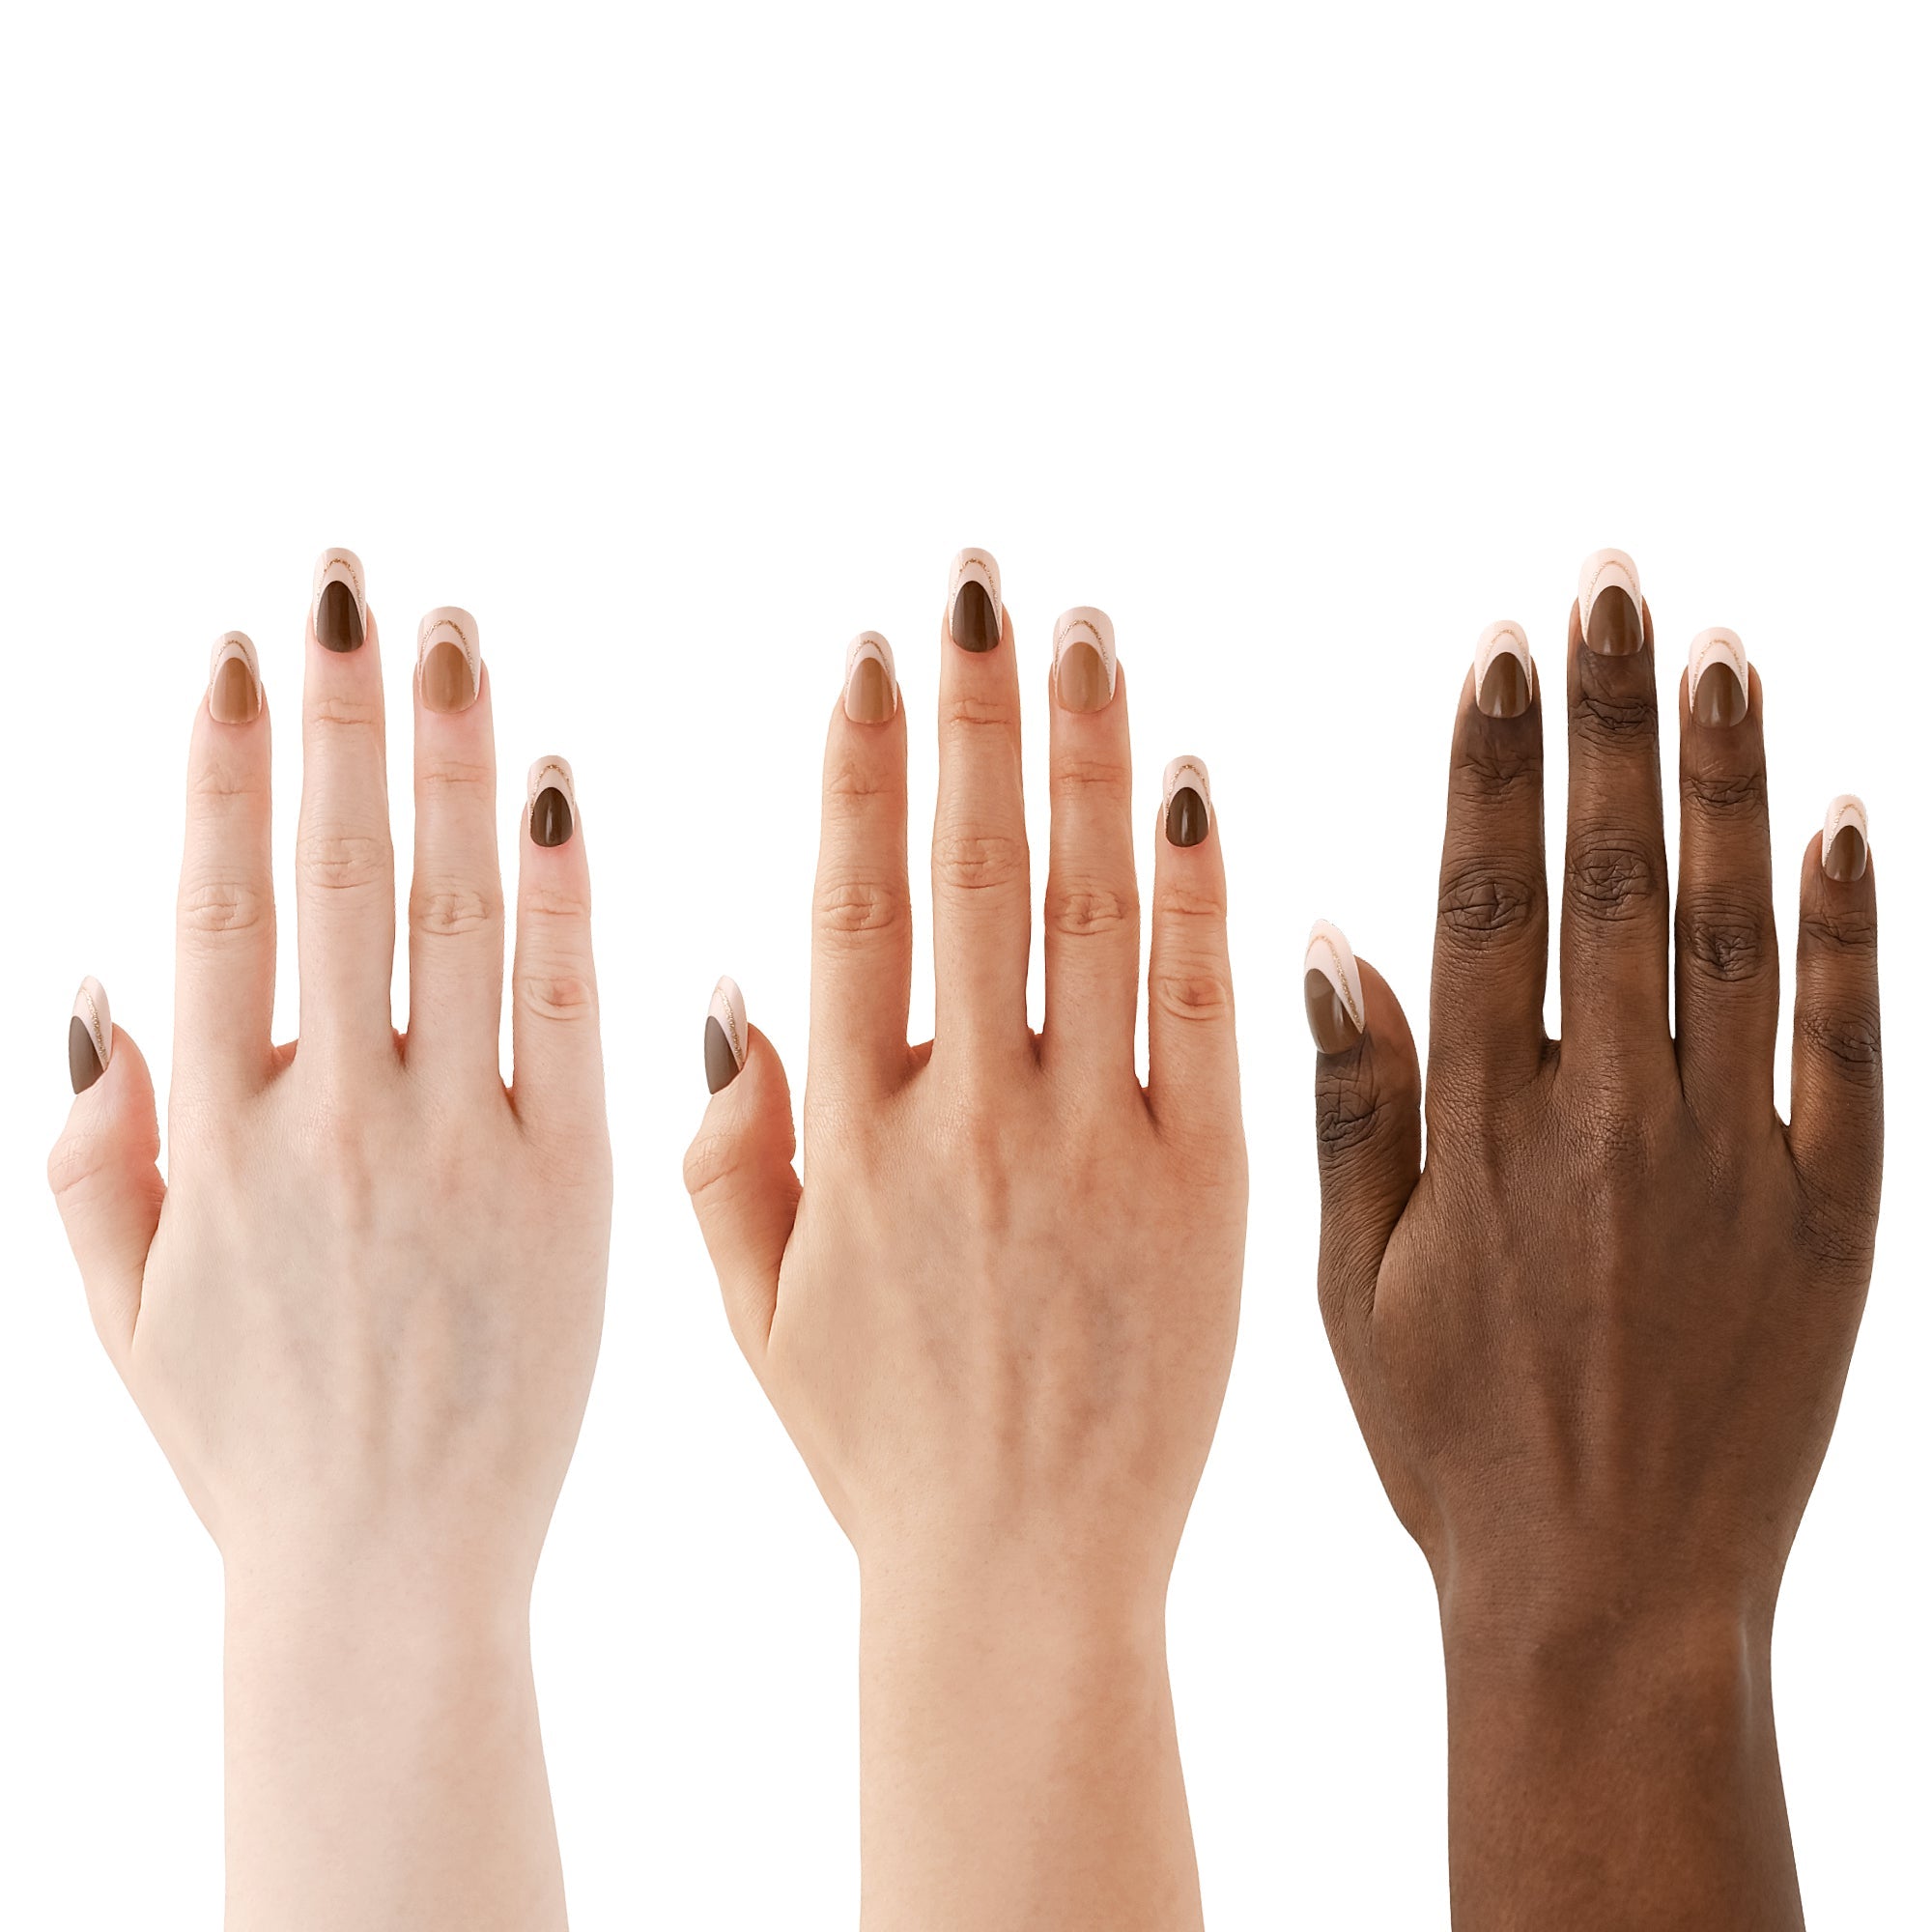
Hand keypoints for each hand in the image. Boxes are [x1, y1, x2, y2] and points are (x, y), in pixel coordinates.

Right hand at [49, 554, 610, 1930]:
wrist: (388, 1574)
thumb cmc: (254, 1443)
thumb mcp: (124, 1309)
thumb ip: (91, 1145)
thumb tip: (90, 977)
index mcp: (212, 1139)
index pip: (217, 905)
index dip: (225, 767)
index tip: (243, 649)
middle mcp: (331, 1121)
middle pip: (333, 876)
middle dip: (340, 718)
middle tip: (352, 582)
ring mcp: (458, 1148)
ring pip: (454, 918)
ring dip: (453, 766)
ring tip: (455, 640)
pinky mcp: (571, 1188)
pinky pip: (569, 1015)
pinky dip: (565, 899)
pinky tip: (562, 789)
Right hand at [686, 554, 1247, 1929]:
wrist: (1023, 1583)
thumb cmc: (880, 1449)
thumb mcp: (753, 1314)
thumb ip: (729, 1148)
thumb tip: (729, 981)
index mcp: (849, 1143)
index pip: (852, 906)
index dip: (861, 768)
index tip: (875, 653)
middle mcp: (969, 1124)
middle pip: (975, 874)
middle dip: (974, 713)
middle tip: (982, 583)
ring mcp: (1099, 1154)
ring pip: (1093, 916)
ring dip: (1087, 759)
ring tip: (1083, 633)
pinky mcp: (1212, 1195)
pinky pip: (1207, 1016)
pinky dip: (1201, 895)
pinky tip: (1194, 781)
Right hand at [1308, 550, 1880, 1928]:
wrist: (1612, 1602)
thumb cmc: (1455, 1448)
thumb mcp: (1352, 1289)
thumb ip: (1350, 1105)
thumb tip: (1327, 936)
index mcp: (1484, 1134)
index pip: (1488, 902)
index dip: (1493, 765)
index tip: (1498, 650)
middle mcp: (1610, 1123)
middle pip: (1613, 879)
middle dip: (1608, 719)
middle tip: (1610, 585)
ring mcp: (1736, 1163)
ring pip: (1732, 932)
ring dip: (1727, 781)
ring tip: (1718, 650)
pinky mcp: (1837, 1216)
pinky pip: (1849, 1042)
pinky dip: (1850, 924)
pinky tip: (1845, 814)